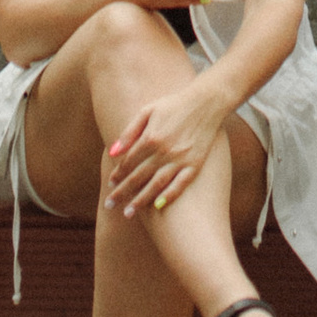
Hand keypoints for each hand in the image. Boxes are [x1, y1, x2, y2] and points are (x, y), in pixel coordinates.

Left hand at [104, 76, 227, 216]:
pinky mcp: (194, 164)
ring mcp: (180, 159)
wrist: (207, 103)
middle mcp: (163, 151)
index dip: (117, 174)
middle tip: (110, 206)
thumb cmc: (173, 105)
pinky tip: (157, 207)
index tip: (110, 185)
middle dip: (122, 193)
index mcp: (150, 137)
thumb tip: (112, 151)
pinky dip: (168, 196)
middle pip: (138, 177)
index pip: (128, 162)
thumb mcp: (148, 111)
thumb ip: (130, 132)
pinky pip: (180, 185)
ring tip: (128, 214)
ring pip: (156, 185)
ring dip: (140, 200)